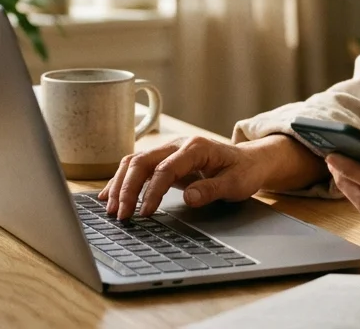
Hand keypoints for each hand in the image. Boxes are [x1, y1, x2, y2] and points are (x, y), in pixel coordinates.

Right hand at [98, 136, 267, 218]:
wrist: (249, 160)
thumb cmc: (243, 171)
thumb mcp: (236, 184)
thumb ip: (212, 189)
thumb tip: (188, 198)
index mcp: (196, 148)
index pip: (166, 169)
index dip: (153, 191)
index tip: (145, 213)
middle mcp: (178, 145)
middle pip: (142, 161)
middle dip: (128, 188)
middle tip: (121, 215)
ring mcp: (169, 150)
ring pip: (134, 162)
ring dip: (120, 184)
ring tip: (110, 209)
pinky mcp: (164, 160)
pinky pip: (137, 167)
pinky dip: (121, 180)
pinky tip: (109, 195)